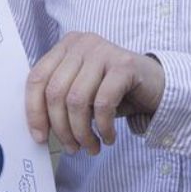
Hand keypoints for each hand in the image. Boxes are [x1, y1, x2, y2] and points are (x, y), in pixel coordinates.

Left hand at [26, 32, 164, 154]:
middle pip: (56, 92)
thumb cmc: (113, 91)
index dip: (34, 111)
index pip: (36, 78)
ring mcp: (103, 51)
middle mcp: (82, 43)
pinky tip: (108, 137)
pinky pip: (103, 103)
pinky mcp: (124, 64)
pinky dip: (103, 126)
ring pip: (77, 100)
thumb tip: (38, 131)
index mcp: (65, 47)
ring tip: (91, 146)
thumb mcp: (80, 92)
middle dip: (61, 128)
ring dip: (82, 132)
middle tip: (72, 148)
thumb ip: (59, 100)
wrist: (156, 85)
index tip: (40, 137)